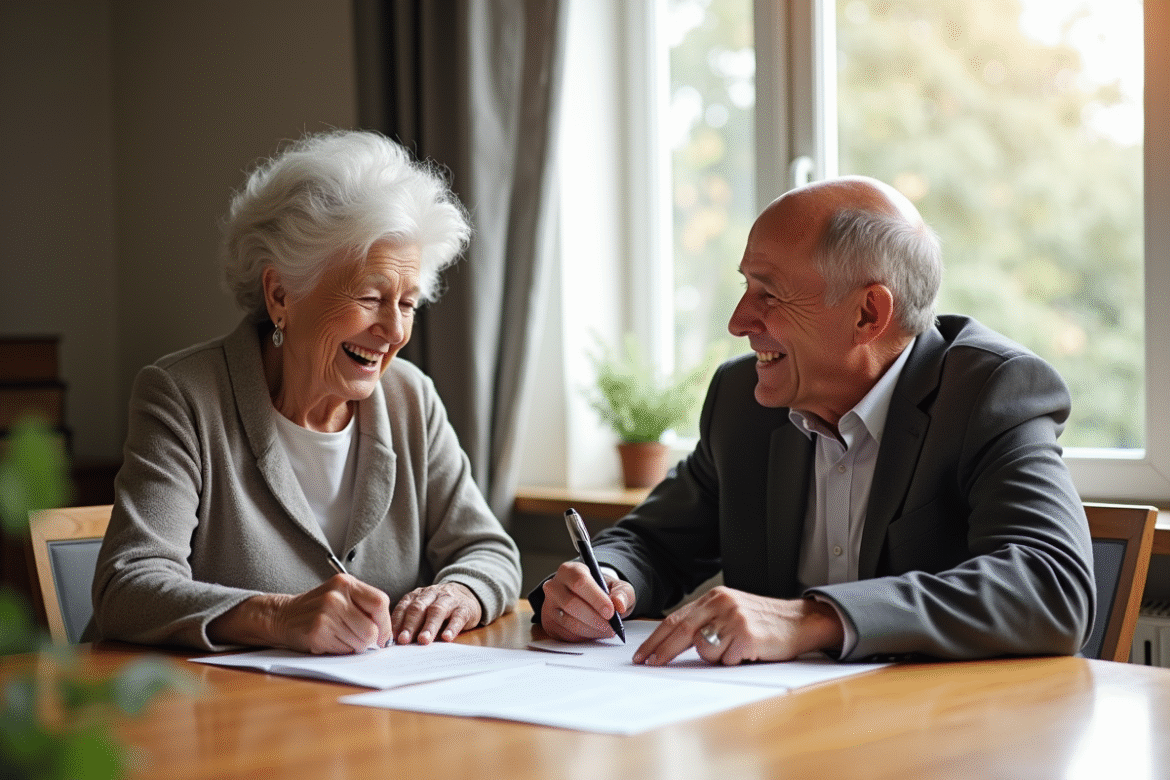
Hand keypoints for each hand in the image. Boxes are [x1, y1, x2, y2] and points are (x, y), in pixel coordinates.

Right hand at [269, 574, 392, 653]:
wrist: (284, 615)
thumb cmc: (318, 608)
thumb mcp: (341, 595)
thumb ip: (364, 606)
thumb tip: (387, 633)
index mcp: (346, 583)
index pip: (380, 603)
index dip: (385, 623)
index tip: (382, 634)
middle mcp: (336, 596)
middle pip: (371, 628)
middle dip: (369, 639)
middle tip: (357, 637)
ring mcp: (325, 614)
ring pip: (360, 642)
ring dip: (354, 645)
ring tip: (339, 636)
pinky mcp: (317, 631)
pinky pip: (344, 650)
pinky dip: (340, 649)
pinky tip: (328, 639)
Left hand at [390, 582, 482, 644]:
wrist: (467, 593)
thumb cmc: (439, 608)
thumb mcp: (424, 610)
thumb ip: (411, 623)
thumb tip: (397, 644)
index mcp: (418, 596)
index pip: (404, 606)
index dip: (397, 622)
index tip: (392, 637)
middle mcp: (431, 594)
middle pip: (418, 608)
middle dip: (410, 625)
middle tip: (404, 640)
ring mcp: (449, 600)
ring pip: (437, 610)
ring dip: (429, 626)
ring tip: (423, 640)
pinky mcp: (465, 608)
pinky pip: (458, 617)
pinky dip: (452, 628)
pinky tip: (447, 638)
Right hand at [540, 561, 634, 641]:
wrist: (587, 598)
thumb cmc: (601, 590)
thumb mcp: (617, 586)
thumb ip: (622, 593)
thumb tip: (619, 604)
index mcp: (570, 570)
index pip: (580, 582)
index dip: (596, 598)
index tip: (610, 611)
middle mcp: (554, 586)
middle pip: (572, 604)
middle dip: (595, 619)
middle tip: (611, 627)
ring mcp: (549, 605)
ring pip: (568, 622)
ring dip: (591, 630)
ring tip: (606, 631)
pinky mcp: (549, 623)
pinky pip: (565, 634)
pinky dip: (583, 637)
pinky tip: (594, 633)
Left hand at [631, 586, 843, 665]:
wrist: (800, 621)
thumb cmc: (763, 622)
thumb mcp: (731, 612)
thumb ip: (706, 622)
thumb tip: (672, 644)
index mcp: (715, 598)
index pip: (676, 619)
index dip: (656, 639)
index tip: (642, 655)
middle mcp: (722, 604)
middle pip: (681, 631)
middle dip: (662, 651)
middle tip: (648, 664)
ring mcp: (734, 618)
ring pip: (704, 649)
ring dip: (714, 658)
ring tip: (734, 650)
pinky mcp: (747, 635)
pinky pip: (726, 659)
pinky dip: (732, 661)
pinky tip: (748, 651)